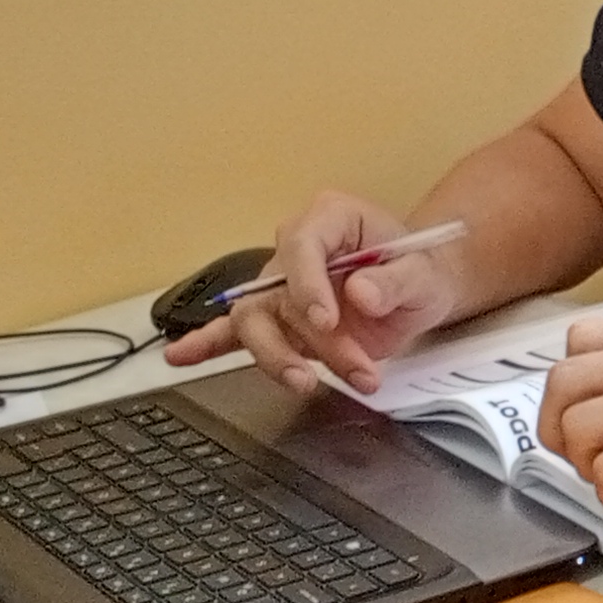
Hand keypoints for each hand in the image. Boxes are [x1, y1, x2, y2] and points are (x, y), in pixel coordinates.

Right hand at [160, 193, 465, 395]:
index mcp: (328, 219)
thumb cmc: (418, 270)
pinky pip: (233, 331)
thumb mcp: (424, 272)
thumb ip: (397, 281)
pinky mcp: (277, 320)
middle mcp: (295, 251)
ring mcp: (280, 287)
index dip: (308, 285)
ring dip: (279, 358)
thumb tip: (361, 293)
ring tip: (306, 383)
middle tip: (351, 367)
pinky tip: (179, 357)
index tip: (327, 320)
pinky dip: (206, 345)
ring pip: (256, 322)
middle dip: (309, 338)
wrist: (418, 289)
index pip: (301, 246)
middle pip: (277, 294)